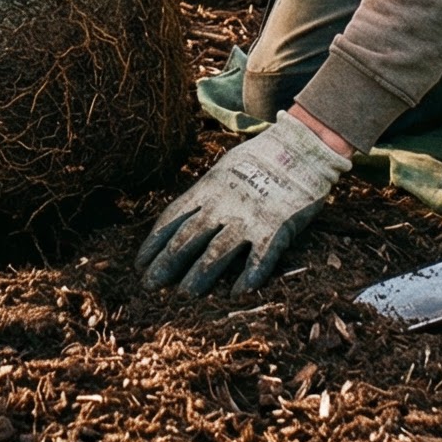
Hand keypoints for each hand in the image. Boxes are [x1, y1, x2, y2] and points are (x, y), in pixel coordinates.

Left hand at [135, 112, 350, 294]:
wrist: (301, 146)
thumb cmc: (262, 157)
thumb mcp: (225, 168)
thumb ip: (206, 193)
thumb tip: (185, 216)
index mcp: (208, 188)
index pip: (173, 218)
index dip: (154, 243)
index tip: (140, 263)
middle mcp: (223, 204)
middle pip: (188, 237)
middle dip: (166, 263)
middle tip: (150, 285)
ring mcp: (249, 216)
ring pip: (218, 251)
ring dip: (200, 274)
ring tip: (186, 295)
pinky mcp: (276, 227)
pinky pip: (260, 257)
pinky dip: (249, 276)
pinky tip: (238, 293)